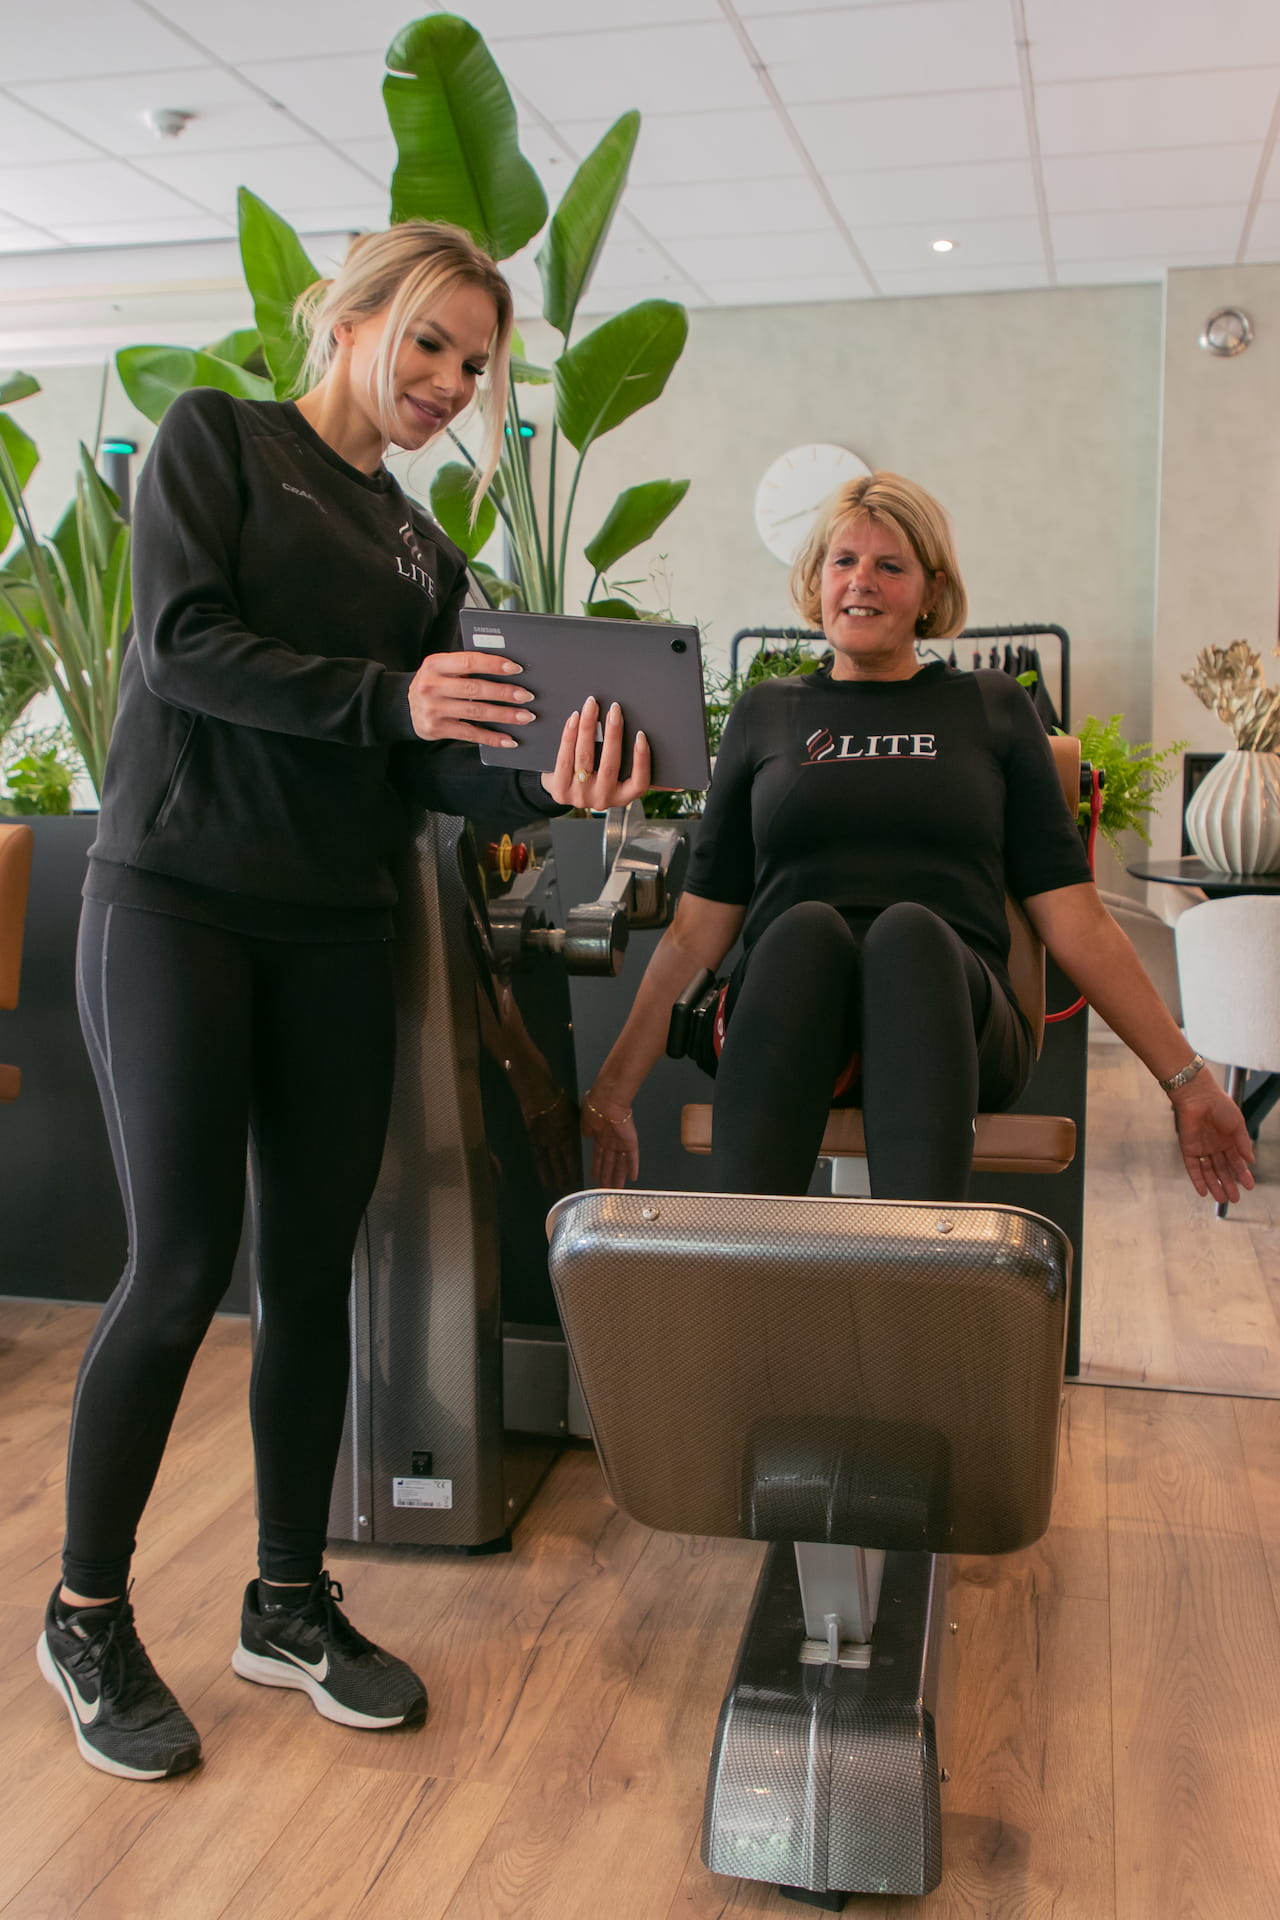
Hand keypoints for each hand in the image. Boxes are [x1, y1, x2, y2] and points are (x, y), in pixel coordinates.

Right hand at [408, 650, 533, 744]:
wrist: (404, 706)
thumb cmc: (435, 683)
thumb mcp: (442, 669)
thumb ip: (465, 667)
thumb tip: (507, 669)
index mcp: (435, 664)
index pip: (468, 661)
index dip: (493, 665)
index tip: (516, 668)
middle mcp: (431, 686)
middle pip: (474, 689)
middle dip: (504, 693)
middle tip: (527, 696)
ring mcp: (432, 709)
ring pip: (475, 712)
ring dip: (504, 716)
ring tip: (525, 717)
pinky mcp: (435, 729)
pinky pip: (469, 734)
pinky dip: (491, 738)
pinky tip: (508, 739)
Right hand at [521, 1088, 584, 1199]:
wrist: (539, 1095)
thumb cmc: (559, 1101)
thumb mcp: (574, 1114)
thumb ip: (578, 1127)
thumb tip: (585, 1135)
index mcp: (569, 1134)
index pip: (573, 1156)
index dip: (575, 1169)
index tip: (580, 1180)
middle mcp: (558, 1141)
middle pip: (563, 1163)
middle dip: (566, 1177)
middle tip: (570, 1189)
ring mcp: (545, 1142)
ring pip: (551, 1163)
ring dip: (555, 1177)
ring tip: (558, 1188)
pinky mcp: (534, 1140)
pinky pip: (539, 1158)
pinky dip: (542, 1170)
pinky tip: (545, 1180)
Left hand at [539, 697, 650, 809]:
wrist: (561, 789)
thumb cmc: (595, 776)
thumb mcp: (615, 777)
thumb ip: (632, 766)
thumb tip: (647, 740)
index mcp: (622, 797)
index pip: (639, 782)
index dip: (642, 759)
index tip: (640, 736)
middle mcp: (602, 799)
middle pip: (610, 765)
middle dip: (613, 733)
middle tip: (614, 710)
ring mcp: (580, 796)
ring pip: (586, 757)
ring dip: (588, 727)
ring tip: (591, 707)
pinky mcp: (561, 790)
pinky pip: (565, 758)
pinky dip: (570, 735)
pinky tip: (575, 719)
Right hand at [582, 1086, 638, 1187]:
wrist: (606, 1101)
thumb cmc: (595, 1107)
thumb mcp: (585, 1119)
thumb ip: (587, 1130)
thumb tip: (586, 1136)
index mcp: (599, 1135)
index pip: (598, 1156)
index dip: (597, 1167)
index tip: (595, 1177)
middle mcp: (610, 1141)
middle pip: (609, 1163)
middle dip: (607, 1176)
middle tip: (607, 1188)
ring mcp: (620, 1142)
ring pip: (620, 1163)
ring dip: (618, 1176)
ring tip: (618, 1189)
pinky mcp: (630, 1142)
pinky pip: (632, 1157)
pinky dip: (632, 1167)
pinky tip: (633, 1178)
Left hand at [1169, 1077, 1255, 1204]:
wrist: (1199, 1096)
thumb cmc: (1220, 1106)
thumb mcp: (1238, 1125)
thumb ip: (1243, 1144)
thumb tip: (1251, 1161)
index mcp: (1228, 1140)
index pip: (1236, 1162)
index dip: (1243, 1175)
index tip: (1249, 1186)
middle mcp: (1215, 1146)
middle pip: (1223, 1170)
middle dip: (1229, 1184)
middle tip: (1235, 1199)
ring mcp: (1202, 1148)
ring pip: (1209, 1172)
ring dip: (1215, 1185)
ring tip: (1222, 1199)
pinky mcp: (1188, 1148)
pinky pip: (1193, 1167)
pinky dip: (1198, 1180)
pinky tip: (1204, 1191)